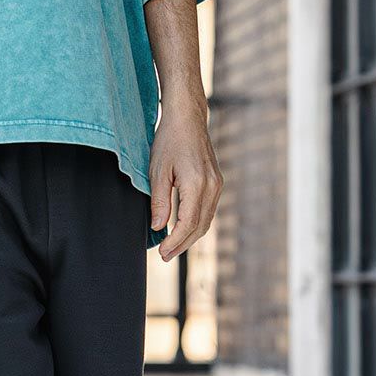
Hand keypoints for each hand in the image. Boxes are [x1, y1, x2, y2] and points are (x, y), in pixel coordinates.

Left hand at [148, 93, 222, 260]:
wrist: (187, 119)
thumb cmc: (169, 140)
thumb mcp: (157, 171)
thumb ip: (159, 201)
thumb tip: (158, 227)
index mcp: (197, 183)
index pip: (188, 223)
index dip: (175, 241)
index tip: (162, 251)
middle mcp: (212, 187)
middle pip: (200, 226)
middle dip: (182, 244)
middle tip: (165, 256)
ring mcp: (217, 185)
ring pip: (206, 221)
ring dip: (190, 237)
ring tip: (171, 247)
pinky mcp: (216, 183)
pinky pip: (208, 210)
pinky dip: (196, 224)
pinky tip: (182, 229)